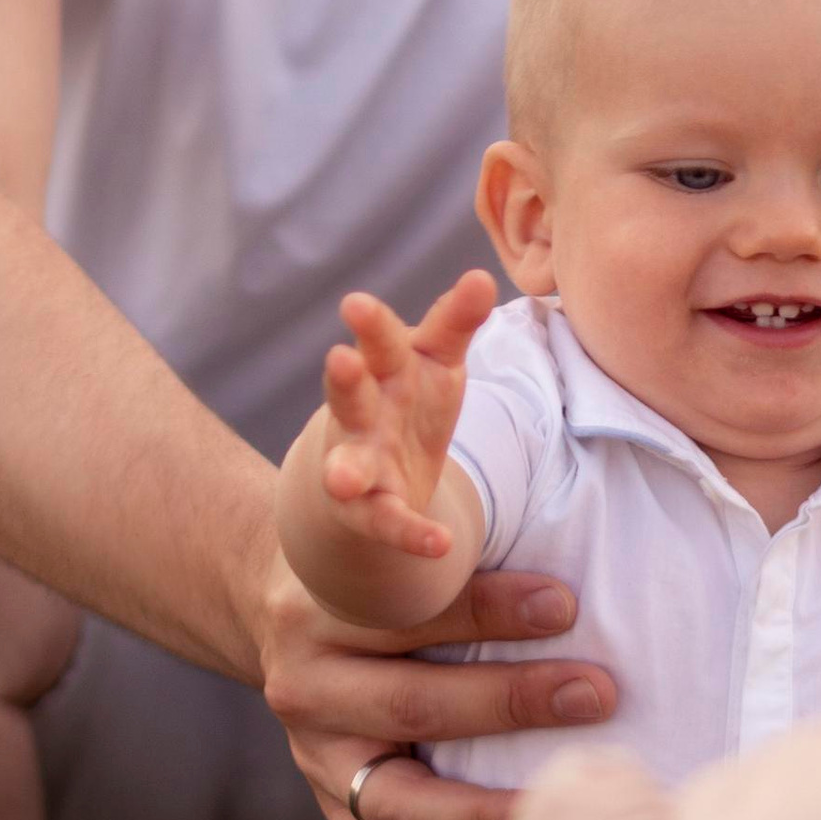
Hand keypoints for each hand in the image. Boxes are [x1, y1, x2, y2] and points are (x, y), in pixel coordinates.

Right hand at [257, 553, 617, 819]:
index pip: (412, 613)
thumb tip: (562, 551)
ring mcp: (318, 760)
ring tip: (567, 811)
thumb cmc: (371, 562)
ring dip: (492, 811)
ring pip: (406, 800)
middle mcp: (309, 687)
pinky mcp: (333, 810)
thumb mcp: (386, 537)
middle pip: (417, 703)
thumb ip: (449, 542)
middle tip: (600, 692)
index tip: (567, 603)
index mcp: (323, 609)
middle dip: (512, 700)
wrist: (275, 597)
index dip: (491, 608)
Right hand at [316, 269, 497, 560]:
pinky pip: (388, 522)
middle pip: (351, 393)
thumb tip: (481, 276)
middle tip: (340, 359)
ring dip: (345, 470)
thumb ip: (455, 322)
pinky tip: (439, 543)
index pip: (381, 342)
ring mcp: (359, 461)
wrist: (374, 474)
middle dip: (344, 379)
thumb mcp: (434, 359)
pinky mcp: (371, 509)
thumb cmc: (409, 398)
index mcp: (384, 369)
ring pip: (348, 463)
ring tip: (341, 479)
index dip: (371, 325)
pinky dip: (411, 533)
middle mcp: (363, 412)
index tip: (356, 304)